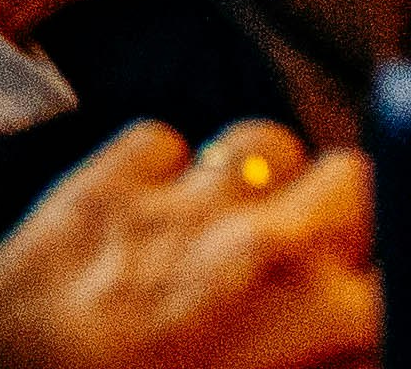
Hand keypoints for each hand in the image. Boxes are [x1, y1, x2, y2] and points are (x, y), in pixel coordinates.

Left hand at [0, 121, 378, 368]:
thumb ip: (330, 355)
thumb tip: (350, 330)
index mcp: (330, 318)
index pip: (395, 255)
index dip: (367, 271)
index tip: (352, 283)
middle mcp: (272, 249)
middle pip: (348, 177)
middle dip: (330, 209)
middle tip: (300, 247)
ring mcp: (187, 207)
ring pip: (262, 142)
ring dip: (251, 179)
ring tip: (224, 221)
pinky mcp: (106, 182)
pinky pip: (161, 139)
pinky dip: (155, 170)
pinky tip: (143, 212)